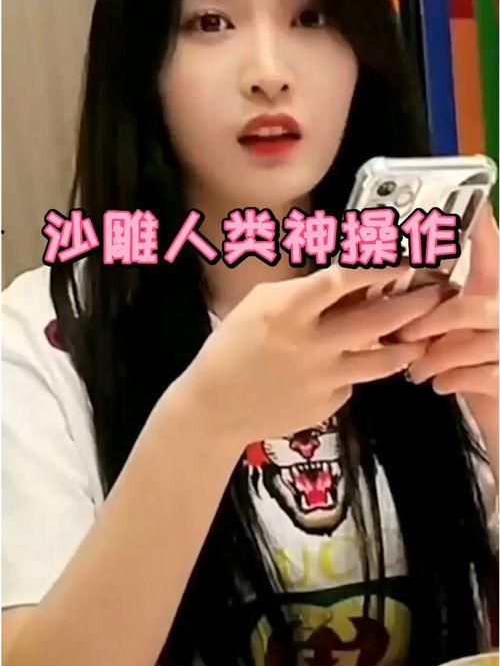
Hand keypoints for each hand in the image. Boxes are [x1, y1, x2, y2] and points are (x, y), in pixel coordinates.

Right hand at [185, 265, 441, 448]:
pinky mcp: (328, 406)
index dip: (376, 266)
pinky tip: (348, 366)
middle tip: (433, 295)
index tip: (401, 258)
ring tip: (416, 337)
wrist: (216, 407)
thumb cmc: (233, 345)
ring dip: (405, 345)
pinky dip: (356, 371)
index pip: (342, 280)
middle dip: (413, 304)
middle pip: (377, 320)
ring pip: (383, 361)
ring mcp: (323, 379)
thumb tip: (347, 281)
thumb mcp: (259, 304)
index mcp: (288, 310)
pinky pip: (353, 383)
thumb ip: (302, 292)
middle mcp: (311, 344)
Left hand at [396, 205, 498, 404]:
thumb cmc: (466, 362)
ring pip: (470, 342)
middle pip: (467, 307)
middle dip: (428, 322)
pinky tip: (439, 385)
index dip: (484, 230)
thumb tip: (380, 293)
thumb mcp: (446, 328)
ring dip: (435, 356)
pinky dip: (451, 380)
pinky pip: (479, 374)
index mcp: (491, 291)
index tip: (478, 203)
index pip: (492, 252)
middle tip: (402, 336)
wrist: (496, 408)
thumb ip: (427, 307)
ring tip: (417, 369)